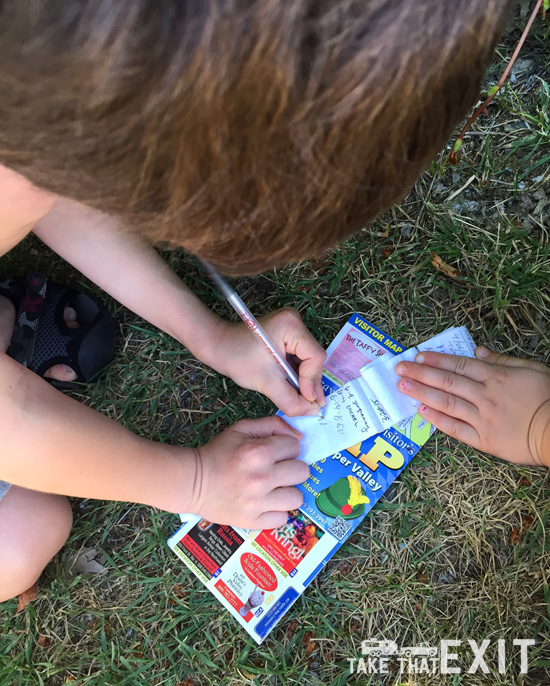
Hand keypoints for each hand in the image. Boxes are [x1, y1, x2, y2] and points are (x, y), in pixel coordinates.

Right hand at [190, 416, 309, 528]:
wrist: (192, 482)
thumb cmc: (218, 453)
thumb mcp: (241, 428)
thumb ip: (271, 424)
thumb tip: (298, 437)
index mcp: (259, 451)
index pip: (295, 447)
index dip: (286, 448)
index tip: (275, 453)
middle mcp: (262, 477)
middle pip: (302, 472)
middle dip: (291, 468)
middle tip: (276, 470)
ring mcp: (258, 502)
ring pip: (296, 497)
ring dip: (287, 492)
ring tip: (273, 489)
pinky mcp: (253, 521)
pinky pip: (282, 518)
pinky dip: (276, 511)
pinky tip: (265, 503)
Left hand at [214, 308, 325, 416]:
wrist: (218, 346)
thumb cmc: (237, 358)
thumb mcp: (266, 382)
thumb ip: (291, 400)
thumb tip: (312, 412)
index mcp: (291, 325)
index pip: (314, 356)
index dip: (312, 380)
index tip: (306, 400)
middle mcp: (295, 321)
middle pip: (313, 358)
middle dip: (309, 382)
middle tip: (310, 405)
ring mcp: (292, 327)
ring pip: (308, 359)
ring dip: (304, 380)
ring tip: (304, 400)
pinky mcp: (287, 334)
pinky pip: (299, 357)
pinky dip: (297, 374)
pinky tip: (295, 388)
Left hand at [395, 346, 549, 466]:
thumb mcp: (532, 369)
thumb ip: (503, 360)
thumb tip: (479, 350)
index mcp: (496, 377)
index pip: (459, 364)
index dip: (436, 359)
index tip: (418, 355)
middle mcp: (485, 396)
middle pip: (447, 381)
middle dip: (421, 373)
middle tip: (400, 368)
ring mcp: (483, 418)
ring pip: (446, 402)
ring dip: (422, 393)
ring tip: (403, 386)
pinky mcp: (484, 440)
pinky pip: (456, 428)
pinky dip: (437, 420)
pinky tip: (422, 412)